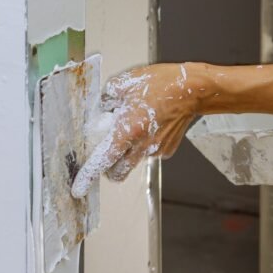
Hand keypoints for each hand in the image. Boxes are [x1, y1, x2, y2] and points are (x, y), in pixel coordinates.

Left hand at [72, 63, 202, 197]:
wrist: (194, 89)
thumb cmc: (161, 84)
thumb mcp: (123, 83)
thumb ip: (105, 100)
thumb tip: (101, 110)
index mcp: (128, 131)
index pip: (103, 160)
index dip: (88, 176)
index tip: (78, 189)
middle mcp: (141, 145)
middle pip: (117, 172)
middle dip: (108, 168)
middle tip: (107, 153)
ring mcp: (156, 150)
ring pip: (133, 162)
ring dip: (127, 153)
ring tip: (134, 127)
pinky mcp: (167, 150)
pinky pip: (148, 153)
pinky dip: (143, 145)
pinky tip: (149, 126)